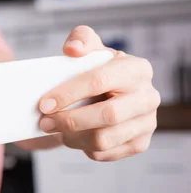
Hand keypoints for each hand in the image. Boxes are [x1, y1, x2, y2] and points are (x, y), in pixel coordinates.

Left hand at [38, 26, 160, 160]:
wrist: (107, 92)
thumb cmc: (96, 68)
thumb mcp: (89, 47)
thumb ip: (80, 39)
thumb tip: (73, 49)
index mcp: (137, 69)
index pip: (99, 81)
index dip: (68, 93)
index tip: (44, 104)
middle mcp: (148, 96)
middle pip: (107, 115)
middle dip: (69, 120)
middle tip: (44, 122)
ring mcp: (147, 122)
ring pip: (104, 139)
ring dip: (72, 137)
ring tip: (56, 129)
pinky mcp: (140, 143)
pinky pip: (106, 153)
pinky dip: (83, 148)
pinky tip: (74, 136)